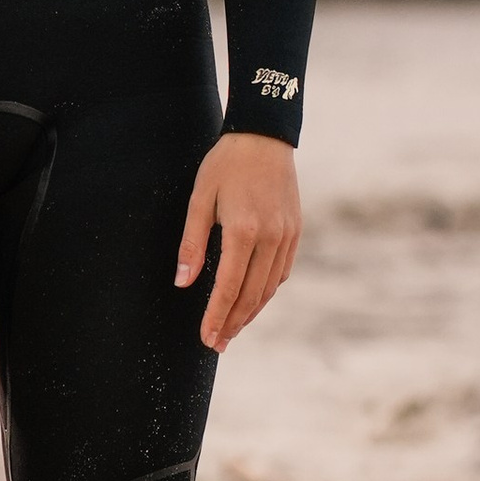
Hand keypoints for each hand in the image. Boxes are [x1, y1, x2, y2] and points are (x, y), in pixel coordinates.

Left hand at [176, 132, 300, 351]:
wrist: (264, 136)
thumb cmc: (225, 165)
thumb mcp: (199, 199)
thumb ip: (192, 244)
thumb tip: (183, 283)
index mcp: (244, 230)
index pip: (229, 287)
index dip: (216, 316)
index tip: (206, 338)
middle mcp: (271, 237)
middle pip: (252, 294)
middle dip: (233, 323)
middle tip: (216, 343)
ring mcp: (287, 235)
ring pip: (270, 287)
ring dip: (251, 312)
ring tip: (232, 329)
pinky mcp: (295, 231)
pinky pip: (281, 271)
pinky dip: (266, 290)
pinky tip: (253, 299)